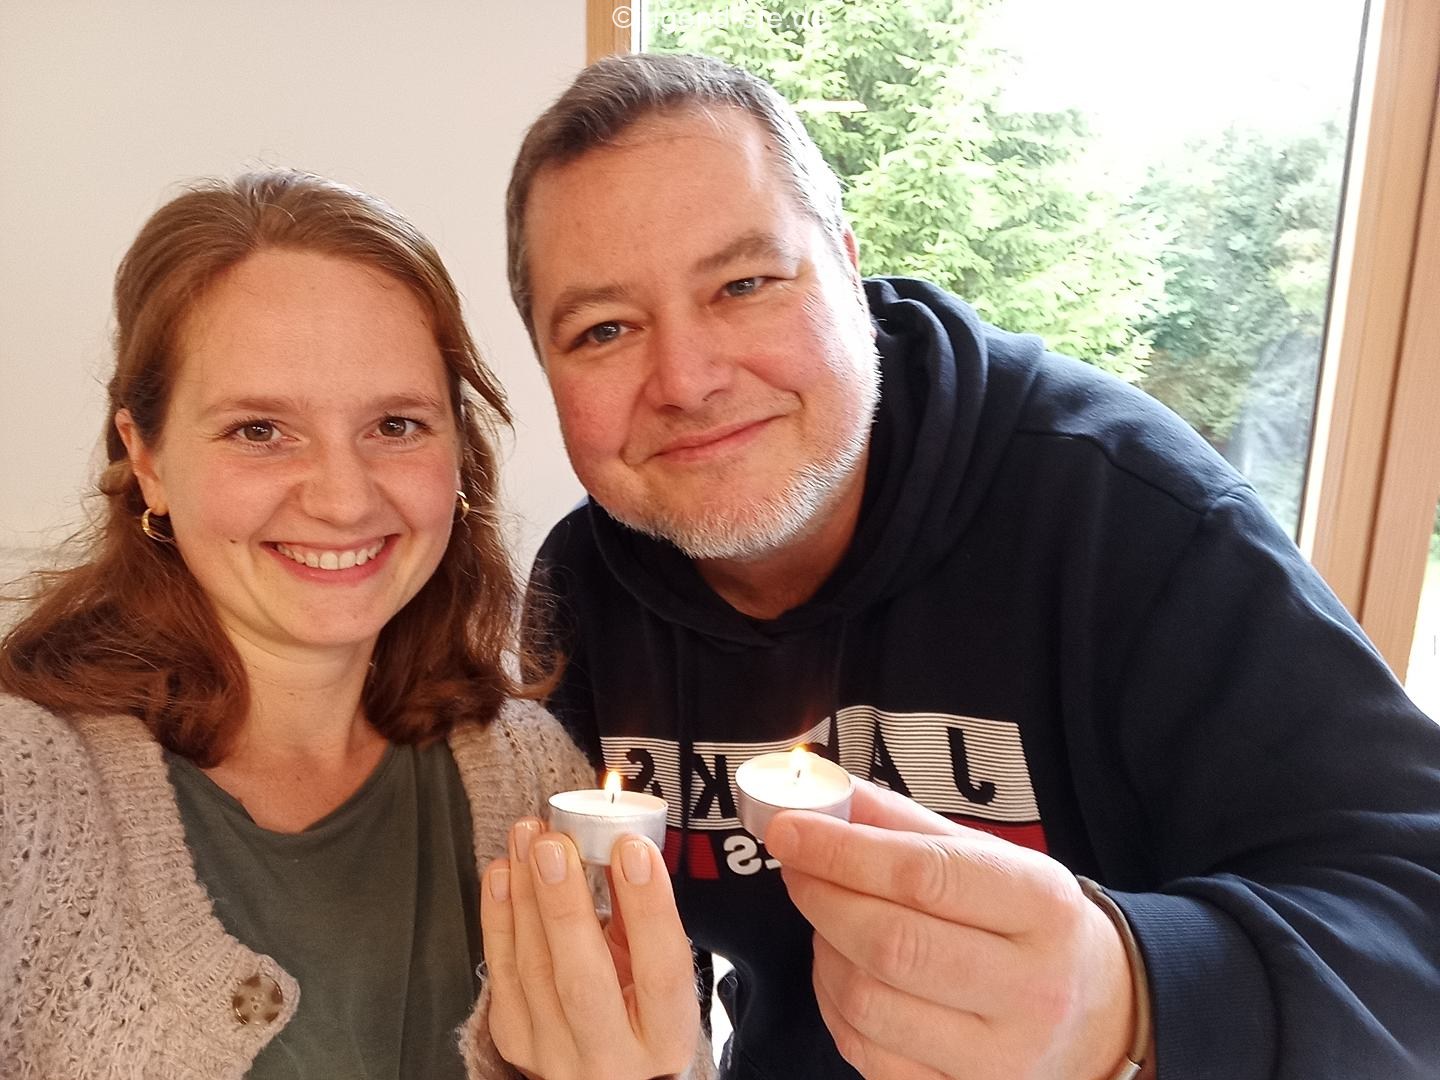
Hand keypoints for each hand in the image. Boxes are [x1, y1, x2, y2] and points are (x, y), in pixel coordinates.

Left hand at [480, 819, 699, 1079]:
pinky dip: (498, 918)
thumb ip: (642, 919)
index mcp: (664, 1036)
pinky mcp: (516, 1043)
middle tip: (554, 845)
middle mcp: (611, 1056)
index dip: (648, 907)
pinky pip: (501, 975)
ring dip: (524, 895)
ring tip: (526, 840)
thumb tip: (618, 845)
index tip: (632, 849)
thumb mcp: (657, 975)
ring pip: (533, 971)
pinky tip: (502, 875)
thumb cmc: (639, 1013)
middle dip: (564, 904)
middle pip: (582, 981)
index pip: (661, 972)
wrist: (604, 1074)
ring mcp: (556, 1055)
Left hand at [764, 780, 1135, 1079]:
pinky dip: (833, 1002)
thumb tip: (823, 795)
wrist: (1098, 1012)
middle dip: (822, 896)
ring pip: (867, 1003)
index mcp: (1042, 907)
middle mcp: (1031, 988)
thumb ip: (904, 823)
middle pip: (891, 944)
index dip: (842, 851)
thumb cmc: (1031, 924)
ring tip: (829, 917)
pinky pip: (864, 1051)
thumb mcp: (992, 857)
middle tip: (797, 866)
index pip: (925, 875)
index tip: (790, 828)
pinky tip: (843, 968)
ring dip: (823, 949)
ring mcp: (1000, 1056)